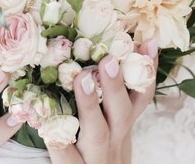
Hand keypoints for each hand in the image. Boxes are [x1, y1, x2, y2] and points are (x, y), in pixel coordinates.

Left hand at [47, 40, 158, 163]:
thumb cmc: (96, 156)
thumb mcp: (112, 132)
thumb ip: (110, 100)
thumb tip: (110, 53)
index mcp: (122, 129)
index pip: (141, 99)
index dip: (147, 72)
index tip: (146, 42)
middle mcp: (114, 143)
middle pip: (122, 114)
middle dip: (117, 85)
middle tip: (109, 59)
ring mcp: (94, 158)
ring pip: (97, 133)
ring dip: (90, 104)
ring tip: (83, 79)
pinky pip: (65, 155)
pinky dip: (58, 138)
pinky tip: (47, 121)